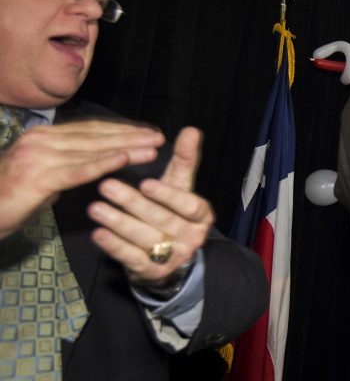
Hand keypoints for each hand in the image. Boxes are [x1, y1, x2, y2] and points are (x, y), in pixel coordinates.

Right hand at [0, 120, 163, 238]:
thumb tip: (88, 164)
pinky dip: (102, 164)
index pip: (91, 129)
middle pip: (96, 136)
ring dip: (126, 147)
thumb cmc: (7, 198)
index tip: (149, 131)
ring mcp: (38, 158)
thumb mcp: (40, 176)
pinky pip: (77, 171)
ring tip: (153, 147)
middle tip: (160, 137)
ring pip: (92, 150)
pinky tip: (123, 160)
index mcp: (44, 137)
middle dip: (132, 135)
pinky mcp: (36, 178)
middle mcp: (41, 141)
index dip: (123, 129)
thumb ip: (64, 166)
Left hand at [88, 127, 214, 283]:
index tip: (145, 182)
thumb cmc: (172, 211)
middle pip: (162, 220)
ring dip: (118, 222)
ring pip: (144, 238)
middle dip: (132, 203)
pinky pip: (132, 258)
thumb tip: (192, 130)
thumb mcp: (180, 185)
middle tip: (106, 186)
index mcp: (201, 216)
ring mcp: (173, 257)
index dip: (168, 195)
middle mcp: (192, 238)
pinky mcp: (153, 272)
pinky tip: (98, 233)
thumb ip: (185, 159)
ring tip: (95, 207)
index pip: (189, 205)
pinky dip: (114, 246)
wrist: (169, 255)